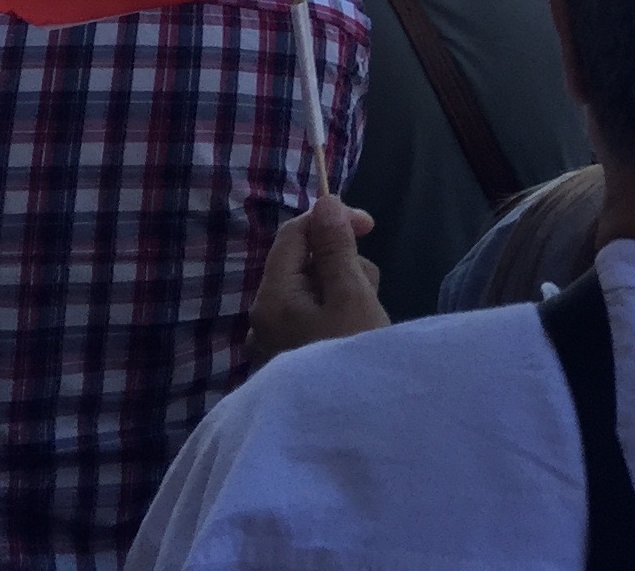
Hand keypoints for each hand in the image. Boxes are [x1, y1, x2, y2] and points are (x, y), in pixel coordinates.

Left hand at [248, 195, 388, 363]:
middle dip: (341, 263)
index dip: (330, 220)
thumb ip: (335, 248)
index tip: (371, 227)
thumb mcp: (351, 296)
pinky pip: (312, 319)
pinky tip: (353, 337)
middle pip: (303, 263)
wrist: (348, 432)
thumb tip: (323, 202)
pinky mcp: (289, 360)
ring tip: (365, 321)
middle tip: (368, 292)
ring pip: (312, 292)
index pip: (292, 235)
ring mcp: (274, 342)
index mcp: (272, 298)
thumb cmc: (351, 356)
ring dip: (343, 291)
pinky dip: (336, 317)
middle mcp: (263, 318)